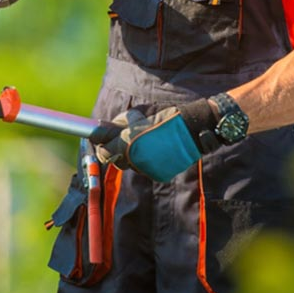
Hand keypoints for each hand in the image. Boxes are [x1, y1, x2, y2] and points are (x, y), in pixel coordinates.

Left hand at [96, 99, 218, 181]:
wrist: (191, 130)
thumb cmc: (164, 119)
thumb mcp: (139, 117)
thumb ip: (119, 125)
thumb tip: (102, 128)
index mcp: (128, 143)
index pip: (103, 151)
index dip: (103, 144)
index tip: (102, 138)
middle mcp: (135, 159)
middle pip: (114, 161)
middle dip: (116, 150)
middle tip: (124, 138)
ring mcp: (146, 169)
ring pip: (130, 165)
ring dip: (132, 155)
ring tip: (146, 141)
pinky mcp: (157, 175)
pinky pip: (144, 168)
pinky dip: (147, 160)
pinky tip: (156, 149)